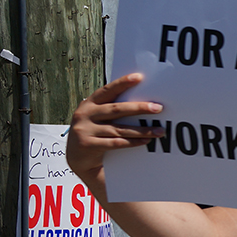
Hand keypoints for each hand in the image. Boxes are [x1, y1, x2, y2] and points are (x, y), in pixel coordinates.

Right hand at [67, 73, 165, 188]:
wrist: (77, 159)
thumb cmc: (94, 134)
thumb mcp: (98, 119)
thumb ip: (113, 110)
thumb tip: (144, 103)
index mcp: (89, 104)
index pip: (107, 91)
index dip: (122, 83)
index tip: (138, 77)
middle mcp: (85, 114)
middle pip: (116, 109)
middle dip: (139, 108)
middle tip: (158, 108)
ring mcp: (84, 130)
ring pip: (119, 129)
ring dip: (142, 130)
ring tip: (159, 131)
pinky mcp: (87, 145)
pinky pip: (116, 143)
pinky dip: (132, 142)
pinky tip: (145, 141)